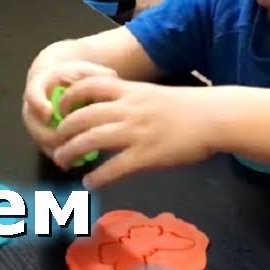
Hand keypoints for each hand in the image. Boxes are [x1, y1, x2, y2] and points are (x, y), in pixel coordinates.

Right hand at [21, 60, 116, 154]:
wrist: (60, 82)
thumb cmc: (74, 75)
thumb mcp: (84, 69)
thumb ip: (96, 73)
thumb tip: (112, 77)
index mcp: (40, 84)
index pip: (32, 93)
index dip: (38, 103)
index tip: (48, 112)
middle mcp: (32, 105)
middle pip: (33, 125)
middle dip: (50, 135)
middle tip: (69, 142)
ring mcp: (35, 123)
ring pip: (40, 140)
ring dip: (56, 149)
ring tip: (76, 156)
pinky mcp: (42, 136)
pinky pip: (48, 149)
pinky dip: (61, 155)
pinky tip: (77, 161)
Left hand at [50, 76, 217, 188]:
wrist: (214, 117)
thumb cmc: (188, 107)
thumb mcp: (154, 94)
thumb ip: (130, 100)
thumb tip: (110, 111)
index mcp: (129, 91)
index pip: (87, 87)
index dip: (67, 98)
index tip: (58, 110)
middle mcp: (127, 109)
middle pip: (81, 116)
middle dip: (62, 132)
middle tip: (55, 145)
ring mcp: (135, 132)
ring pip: (90, 140)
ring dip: (71, 153)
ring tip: (63, 163)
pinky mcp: (146, 156)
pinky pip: (113, 168)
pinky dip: (97, 176)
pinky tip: (90, 182)